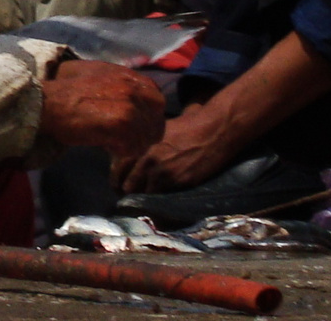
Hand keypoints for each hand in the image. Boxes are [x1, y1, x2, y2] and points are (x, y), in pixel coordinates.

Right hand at [36, 59, 163, 158]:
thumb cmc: (64, 90)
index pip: (157, 102)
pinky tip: (104, 145)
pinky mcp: (122, 125)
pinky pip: (133, 147)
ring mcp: (130, 107)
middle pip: (157, 121)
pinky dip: (120, 151)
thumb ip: (119, 81)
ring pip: (146, 138)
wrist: (45, 103)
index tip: (132, 125)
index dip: (147, 117)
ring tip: (110, 142)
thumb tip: (133, 96)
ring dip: (130, 144)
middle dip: (144, 134)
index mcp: (130, 77)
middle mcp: (134, 89)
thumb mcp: (95, 73)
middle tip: (123, 139)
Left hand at [118, 101, 238, 193]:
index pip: (117, 170)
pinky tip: (163, 201)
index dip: (117, 182)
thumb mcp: (156, 131)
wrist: (213, 131)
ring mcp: (162, 172)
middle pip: (128, 187)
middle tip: (133, 198)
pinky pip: (162, 199)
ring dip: (146, 199)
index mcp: (139, 145)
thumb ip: (142, 144)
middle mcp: (147, 160)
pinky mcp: (178, 182)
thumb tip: (128, 156)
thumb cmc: (186, 127)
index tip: (119, 188)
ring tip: (149, 201)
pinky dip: (161, 202)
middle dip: (130, 193)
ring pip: (144, 195)